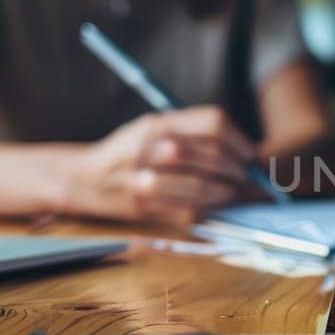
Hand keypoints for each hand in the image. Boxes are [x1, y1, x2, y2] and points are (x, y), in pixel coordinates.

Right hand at [64, 106, 257, 224]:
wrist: (84, 178)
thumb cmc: (129, 152)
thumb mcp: (154, 128)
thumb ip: (194, 133)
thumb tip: (247, 152)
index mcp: (157, 123)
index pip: (213, 123)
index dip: (240, 141)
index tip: (250, 154)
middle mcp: (150, 147)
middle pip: (211, 155)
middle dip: (237, 170)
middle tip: (247, 178)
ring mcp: (143, 178)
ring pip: (201, 186)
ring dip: (226, 192)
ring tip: (234, 193)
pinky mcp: (143, 207)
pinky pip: (187, 211)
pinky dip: (208, 210)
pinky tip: (213, 206)